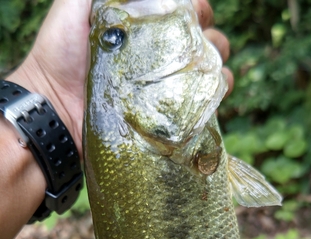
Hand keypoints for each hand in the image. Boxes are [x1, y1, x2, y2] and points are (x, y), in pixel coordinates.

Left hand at [9, 0, 232, 158]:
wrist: (54, 108)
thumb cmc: (60, 53)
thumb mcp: (76, 8)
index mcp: (142, 27)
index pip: (182, 10)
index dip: (195, 7)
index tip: (193, 11)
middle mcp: (155, 55)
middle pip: (200, 38)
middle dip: (208, 35)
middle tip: (197, 42)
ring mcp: (160, 86)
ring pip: (207, 69)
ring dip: (216, 62)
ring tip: (210, 67)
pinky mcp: (163, 116)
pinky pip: (201, 105)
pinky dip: (216, 94)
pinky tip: (214, 91)